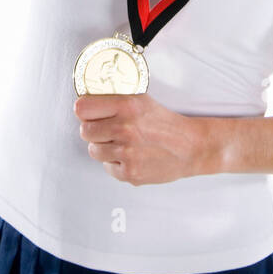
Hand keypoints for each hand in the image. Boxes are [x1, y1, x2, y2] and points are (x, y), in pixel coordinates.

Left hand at [73, 92, 205, 184]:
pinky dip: (116, 163)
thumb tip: (85, 106)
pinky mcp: (130, 172)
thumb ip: (115, 102)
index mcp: (126, 105)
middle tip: (107, 130)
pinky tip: (130, 156)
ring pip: (94, 151)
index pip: (82, 108)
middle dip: (94, 131)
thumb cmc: (166, 123)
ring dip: (104, 148)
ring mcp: (127, 152)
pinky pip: (107, 168)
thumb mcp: (142, 101)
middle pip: (84, 131)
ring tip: (121, 143)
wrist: (190, 147)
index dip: (85, 111)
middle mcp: (125, 128)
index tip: (89, 113)